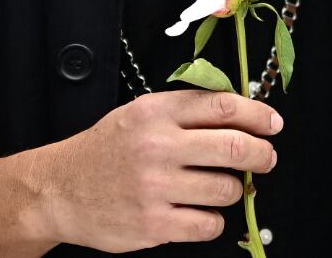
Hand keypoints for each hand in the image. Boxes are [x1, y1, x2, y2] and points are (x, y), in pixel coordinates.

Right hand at [29, 90, 281, 252]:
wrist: (58, 190)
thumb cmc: (104, 151)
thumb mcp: (138, 115)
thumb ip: (183, 111)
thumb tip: (242, 113)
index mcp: (155, 112)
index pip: (223, 107)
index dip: (258, 115)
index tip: (273, 124)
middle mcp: (157, 146)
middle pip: (235, 148)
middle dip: (263, 155)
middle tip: (266, 158)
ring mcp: (156, 188)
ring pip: (227, 190)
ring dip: (233, 190)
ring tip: (218, 188)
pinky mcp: (154, 224)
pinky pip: (209, 225)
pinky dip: (212, 220)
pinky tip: (198, 212)